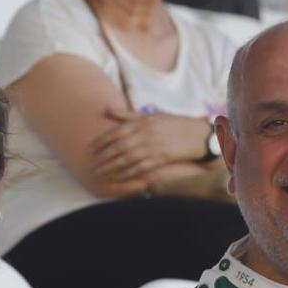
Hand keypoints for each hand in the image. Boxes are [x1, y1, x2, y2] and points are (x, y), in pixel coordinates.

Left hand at [90, 109, 209, 180]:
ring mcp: (153, 146)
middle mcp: (145, 133)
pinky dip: (127, 173)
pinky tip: (117, 178)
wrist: (198, 135)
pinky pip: (140, 167)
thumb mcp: (152, 115)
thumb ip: (128, 115)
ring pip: (126, 158)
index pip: (115, 131)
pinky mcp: (161, 158)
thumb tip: (107, 109)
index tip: (89, 149)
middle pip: (118, 146)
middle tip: (90, 163)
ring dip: (110, 166)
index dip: (100, 141)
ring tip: (98, 172)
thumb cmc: (174, 124)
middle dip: (102, 156)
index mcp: (142, 121)